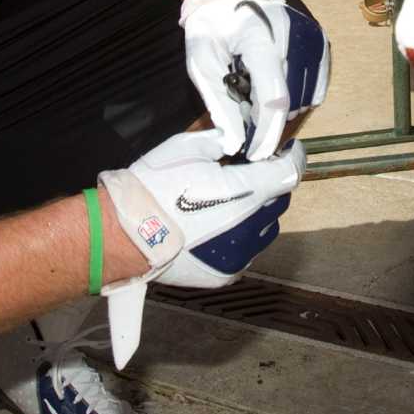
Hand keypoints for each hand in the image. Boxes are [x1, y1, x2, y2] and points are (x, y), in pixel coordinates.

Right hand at [97, 127, 306, 363]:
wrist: (122, 234)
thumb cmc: (151, 188)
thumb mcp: (187, 147)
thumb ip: (223, 141)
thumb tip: (240, 141)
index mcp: (245, 192)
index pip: (290, 173)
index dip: (291, 158)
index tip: (286, 151)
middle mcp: (248, 227)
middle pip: (278, 201)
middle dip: (268, 185)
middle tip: (244, 176)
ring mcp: (237, 255)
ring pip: (264, 229)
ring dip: (255, 214)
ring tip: (226, 204)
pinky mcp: (224, 273)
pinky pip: (244, 252)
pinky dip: (238, 238)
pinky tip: (215, 229)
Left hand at [180, 0, 330, 158]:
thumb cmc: (211, 23)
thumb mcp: (200, 62)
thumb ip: (218, 103)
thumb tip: (234, 143)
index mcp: (261, 38)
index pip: (274, 99)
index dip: (266, 134)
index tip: (253, 154)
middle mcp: (294, 37)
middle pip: (293, 101)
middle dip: (271, 125)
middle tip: (246, 126)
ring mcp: (311, 38)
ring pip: (308, 97)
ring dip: (285, 112)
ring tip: (255, 102)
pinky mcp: (319, 41)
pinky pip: (316, 83)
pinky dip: (299, 98)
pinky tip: (275, 95)